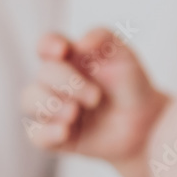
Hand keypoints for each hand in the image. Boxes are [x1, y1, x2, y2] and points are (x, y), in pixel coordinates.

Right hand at [21, 29, 166, 176]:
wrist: (147, 125)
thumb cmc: (132, 86)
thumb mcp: (125, 58)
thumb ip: (105, 39)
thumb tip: (81, 43)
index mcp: (68, 59)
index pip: (46, 46)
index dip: (48, 45)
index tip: (62, 51)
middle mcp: (56, 83)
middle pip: (43, 74)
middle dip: (66, 83)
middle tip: (95, 97)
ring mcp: (54, 109)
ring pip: (29, 102)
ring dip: (49, 105)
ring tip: (74, 112)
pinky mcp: (58, 136)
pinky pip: (37, 136)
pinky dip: (47, 133)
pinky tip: (64, 132)